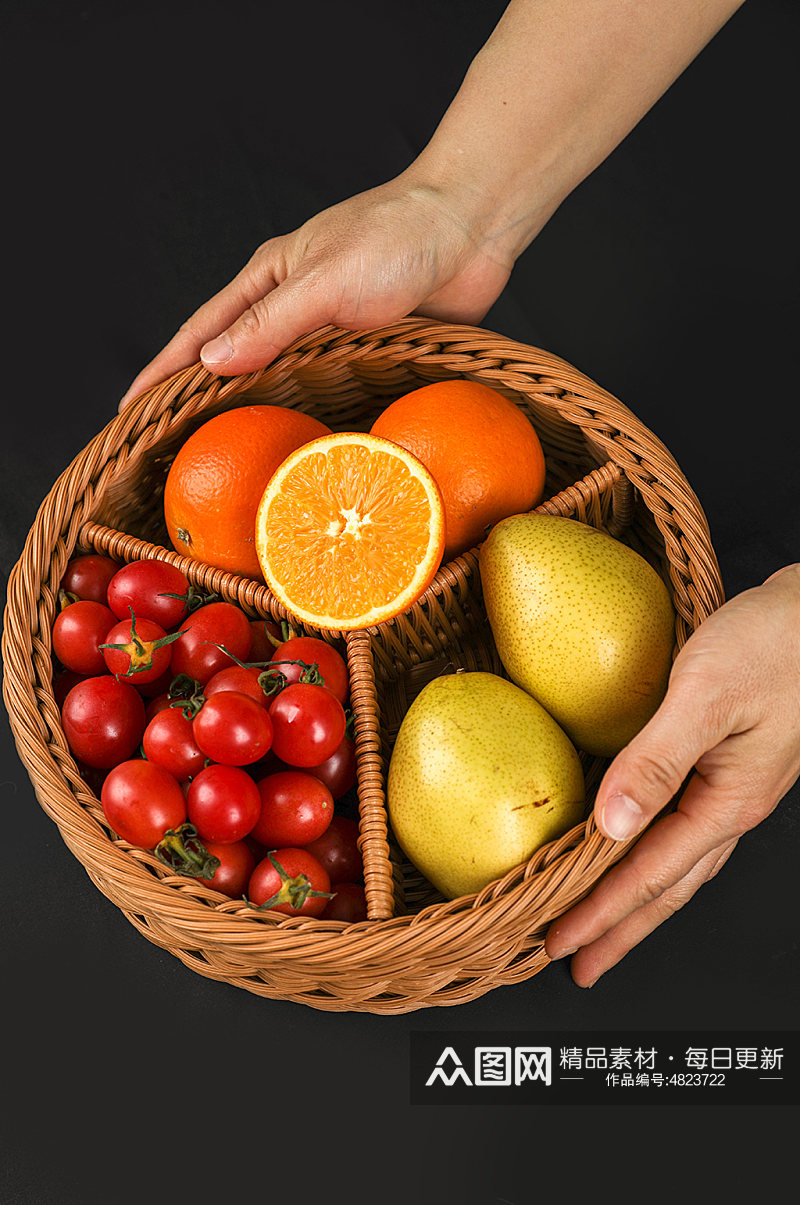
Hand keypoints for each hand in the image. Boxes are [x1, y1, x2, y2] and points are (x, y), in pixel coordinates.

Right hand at [118, 173, 515, 408]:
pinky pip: (331, 387)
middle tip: (174, 446)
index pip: (202, 333)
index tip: (131, 410)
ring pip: (281, 379)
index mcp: (269, 279)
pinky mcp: (370, 347)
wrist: (471, 227)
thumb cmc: (397, 238)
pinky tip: (305, 443)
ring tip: (233, 457)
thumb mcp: (326, 282)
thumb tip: (212, 364)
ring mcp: (332, 329)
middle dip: (201, 399)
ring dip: (256, 412)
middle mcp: (293, 306)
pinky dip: (311, 414)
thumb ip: (271, 324)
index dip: (165, 371)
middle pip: (235, 360)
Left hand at [545, 563, 799, 985]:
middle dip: (619, 928)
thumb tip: (611, 825)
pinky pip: (683, 826)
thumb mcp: (707, 696)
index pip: (649, 875)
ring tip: (602, 924)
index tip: (559, 943)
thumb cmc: (775, 644)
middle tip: (576, 962)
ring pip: (678, 862)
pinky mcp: (729, 764)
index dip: (600, 912)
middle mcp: (730, 805)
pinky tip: (634, 846)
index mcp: (725, 801)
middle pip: (667, 886)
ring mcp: (733, 788)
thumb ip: (657, 760)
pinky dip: (653, 853)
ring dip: (637, 899)